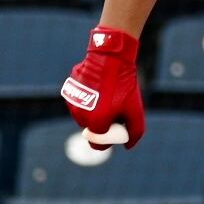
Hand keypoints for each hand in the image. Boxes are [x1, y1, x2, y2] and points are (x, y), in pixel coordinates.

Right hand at [61, 26, 144, 150]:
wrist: (110, 58)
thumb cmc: (123, 84)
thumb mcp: (135, 108)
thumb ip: (135, 130)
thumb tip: (128, 145)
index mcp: (95, 123)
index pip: (98, 144)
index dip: (110, 138)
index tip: (118, 126)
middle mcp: (79, 116)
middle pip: (91, 130)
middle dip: (103, 124)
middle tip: (115, 108)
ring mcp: (71, 103)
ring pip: (84, 116)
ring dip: (94, 112)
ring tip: (107, 95)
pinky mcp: (68, 92)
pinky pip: (78, 102)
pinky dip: (87, 99)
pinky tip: (98, 88)